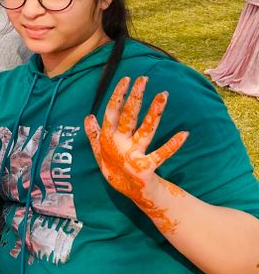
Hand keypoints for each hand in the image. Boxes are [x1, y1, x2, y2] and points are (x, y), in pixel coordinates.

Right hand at [84, 76, 187, 230]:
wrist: (129, 194)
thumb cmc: (115, 169)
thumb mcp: (99, 152)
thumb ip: (94, 135)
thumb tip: (88, 116)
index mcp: (108, 139)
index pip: (112, 112)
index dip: (118, 95)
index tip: (126, 79)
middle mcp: (119, 144)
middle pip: (129, 116)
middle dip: (136, 97)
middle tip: (144, 79)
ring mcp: (133, 155)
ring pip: (145, 130)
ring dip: (155, 112)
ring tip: (164, 95)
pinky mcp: (146, 168)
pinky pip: (161, 155)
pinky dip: (172, 145)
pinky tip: (184, 134)